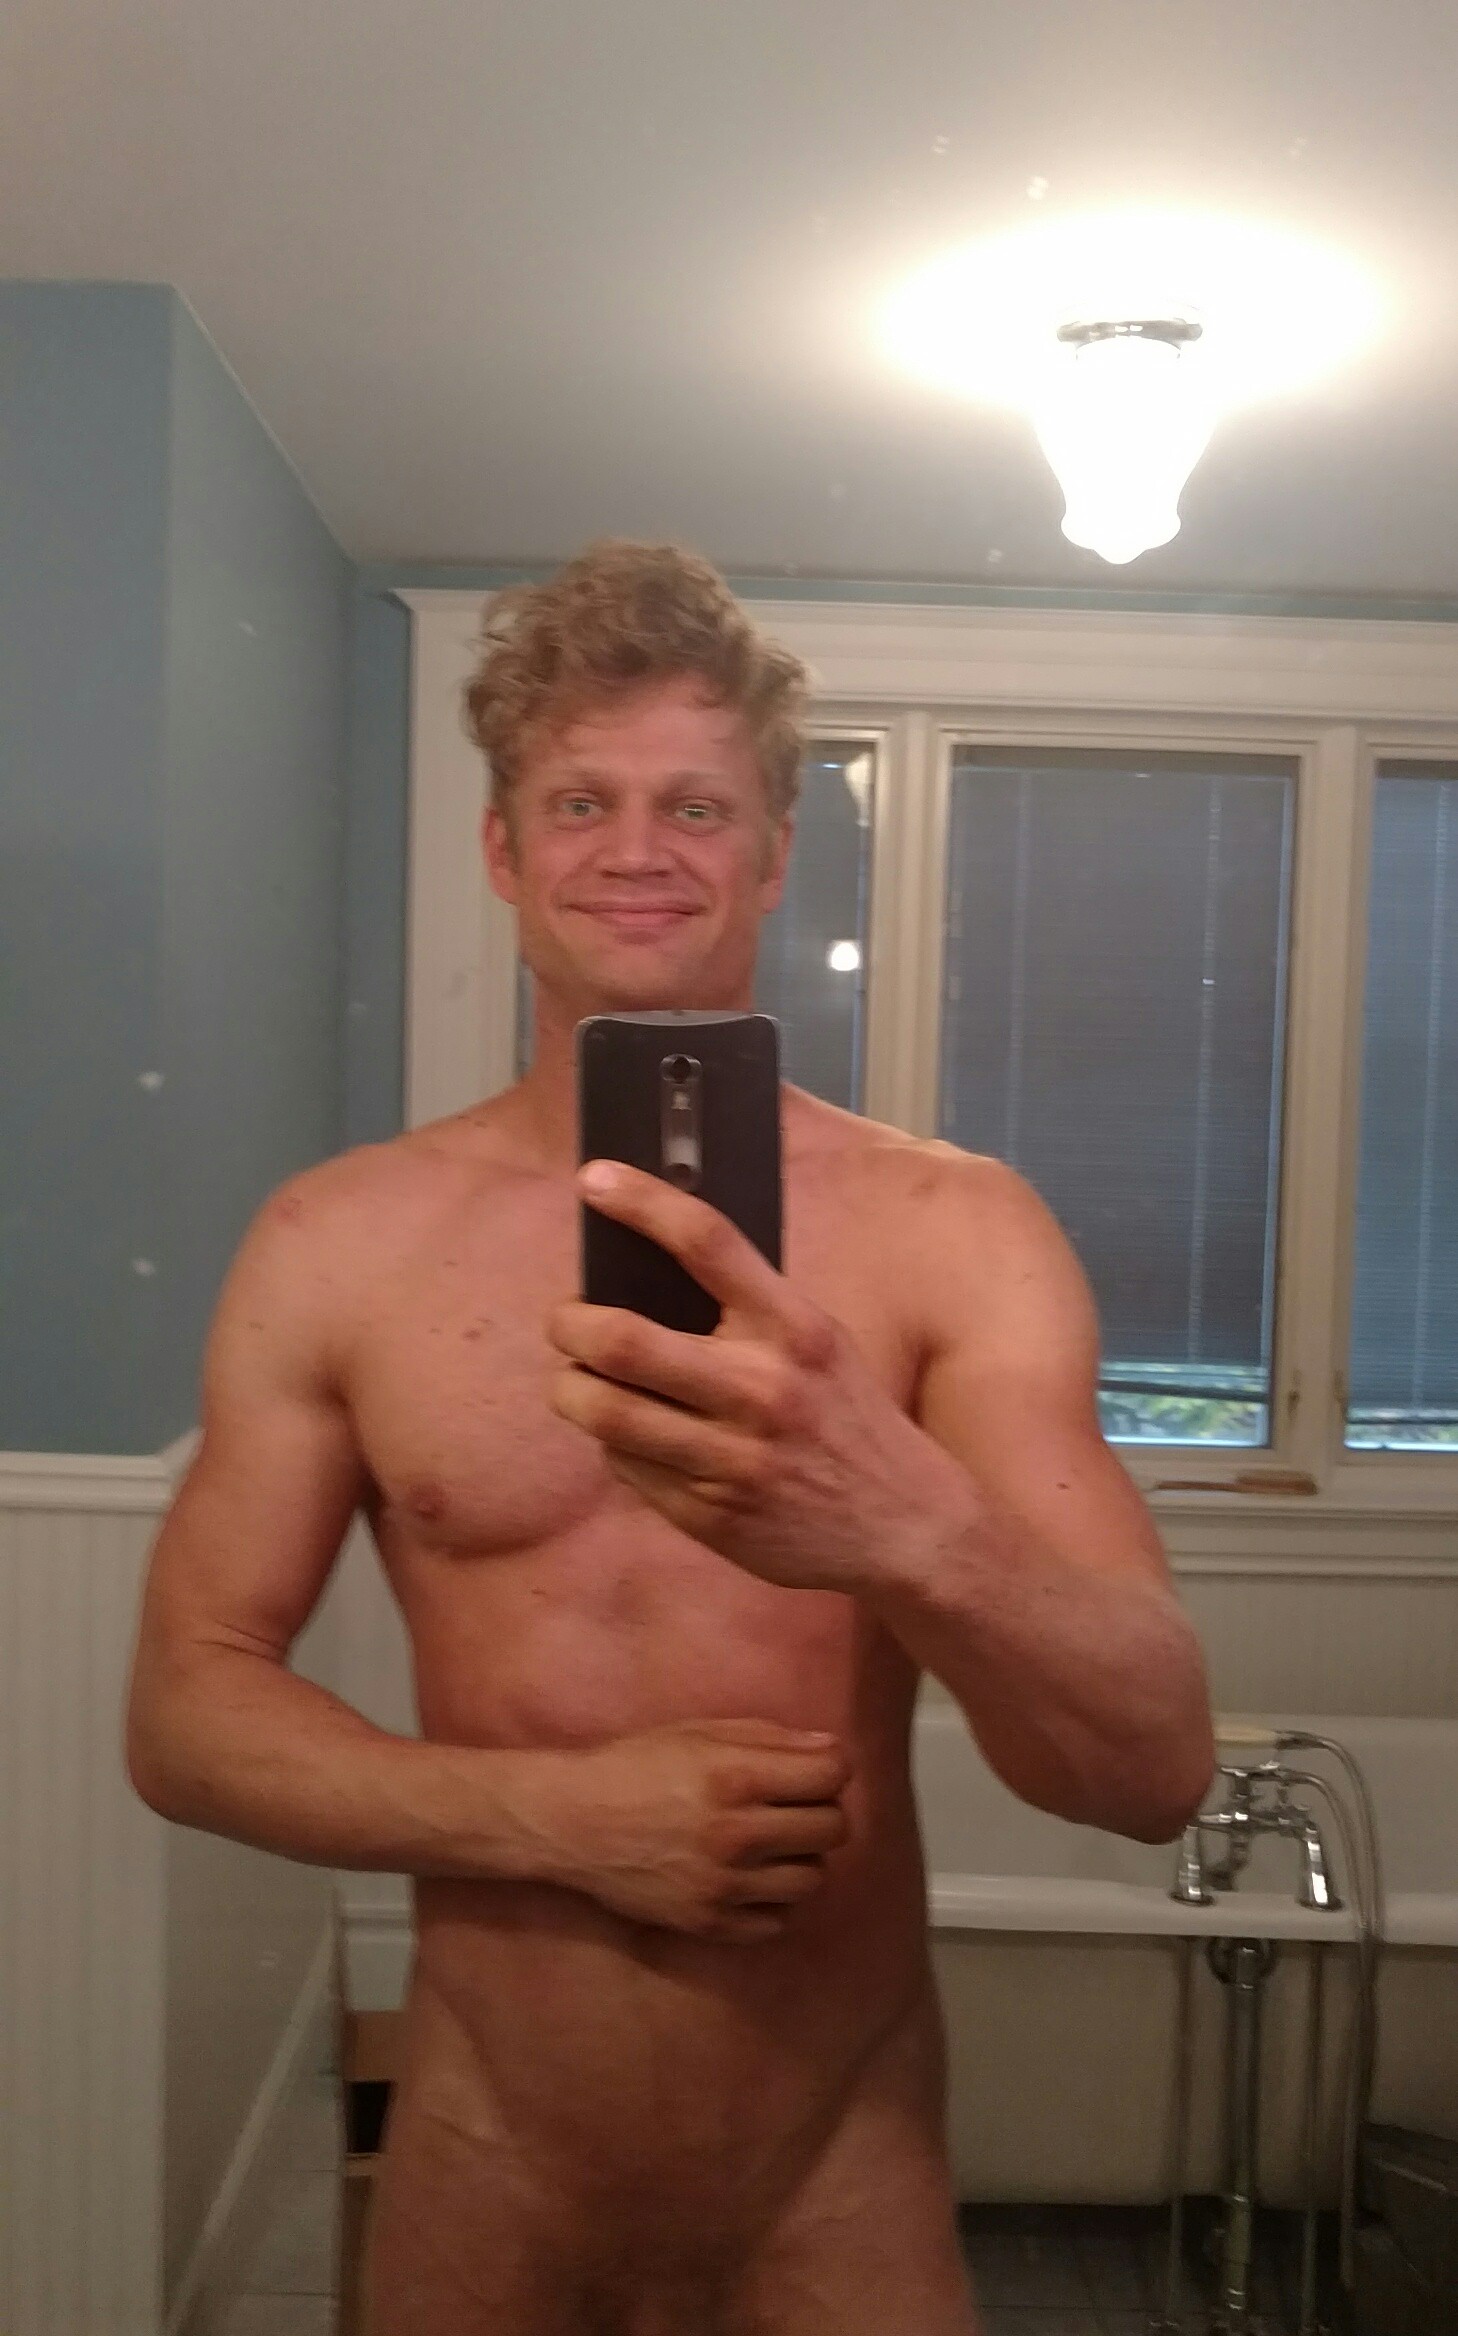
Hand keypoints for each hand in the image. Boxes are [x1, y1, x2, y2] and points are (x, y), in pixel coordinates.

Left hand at [546, 1158, 971, 1591]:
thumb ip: (749, 1309)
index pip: (707, 1242)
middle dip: (571, 1324)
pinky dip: (613, 1445)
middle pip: (624, 1341)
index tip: (594, 1180)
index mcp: (793, 1328)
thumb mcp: (820, 1342)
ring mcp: (731, 1457)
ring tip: (576, 1379)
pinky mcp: (709, 1513)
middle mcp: (761, 1388)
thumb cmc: (849, 1418)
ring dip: (571, 1389)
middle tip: (566, 1320)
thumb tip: (649, 1270)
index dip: (641, 1203)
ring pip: (605, 1413)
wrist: (905, 1524)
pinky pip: (625, 1466)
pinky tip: (632, 1437)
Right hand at [557, 1717, 852, 1943]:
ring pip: (813, 1879)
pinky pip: (777, 1920)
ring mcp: (725, 1886)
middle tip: (791, 1805)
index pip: (832, 1776)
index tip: (812, 1769)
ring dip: (801, 1857)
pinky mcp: (710, 1923)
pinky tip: (749, 1877)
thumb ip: (770, 1739)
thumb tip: (834, 1753)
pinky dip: (772, 1899)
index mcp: (736, 1778)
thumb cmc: (637, 1765)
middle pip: (833, 1830)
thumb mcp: (700, 1733)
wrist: (574, 1822)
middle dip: (820, 1810)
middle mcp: (737, 1836)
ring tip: (770, 1843)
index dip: (831, 1768)